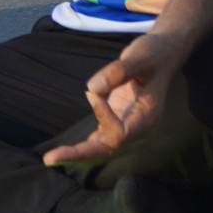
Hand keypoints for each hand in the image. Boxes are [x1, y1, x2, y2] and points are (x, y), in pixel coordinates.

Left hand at [41, 32, 188, 164]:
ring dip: (77, 154)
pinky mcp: (116, 120)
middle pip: (108, 150)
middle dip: (80, 154)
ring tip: (51, 158)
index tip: (93, 93)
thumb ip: (119, 71)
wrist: (162, 55)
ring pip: (102, 149)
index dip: (104, 117)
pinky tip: (63, 151)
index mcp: (147, 116)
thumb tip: (92, 87)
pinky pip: (99, 140)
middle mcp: (137, 127)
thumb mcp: (140, 57)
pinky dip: (82, 146)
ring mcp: (127, 126)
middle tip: (50, 158)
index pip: (121, 133)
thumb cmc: (153, 54)